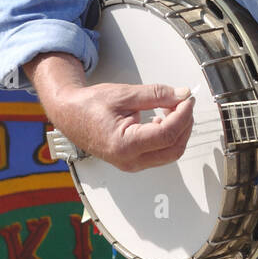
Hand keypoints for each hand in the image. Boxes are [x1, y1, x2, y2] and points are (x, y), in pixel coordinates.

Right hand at [61, 82, 195, 171]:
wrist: (70, 115)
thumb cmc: (89, 105)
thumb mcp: (125, 94)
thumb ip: (156, 95)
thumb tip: (181, 95)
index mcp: (124, 145)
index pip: (167, 134)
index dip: (183, 115)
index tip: (187, 99)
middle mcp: (129, 160)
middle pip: (174, 148)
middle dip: (184, 124)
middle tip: (183, 102)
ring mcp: (131, 164)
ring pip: (170, 153)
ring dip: (178, 130)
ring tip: (171, 108)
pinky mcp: (133, 161)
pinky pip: (161, 153)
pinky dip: (168, 136)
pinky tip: (162, 119)